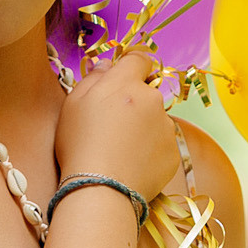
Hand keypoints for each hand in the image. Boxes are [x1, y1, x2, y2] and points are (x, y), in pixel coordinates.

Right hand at [55, 50, 176, 201]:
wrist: (101, 189)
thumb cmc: (80, 144)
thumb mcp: (73, 104)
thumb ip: (93, 77)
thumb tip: (108, 65)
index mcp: (127, 84)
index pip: (140, 59)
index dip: (132, 66)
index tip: (122, 80)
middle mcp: (153, 100)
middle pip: (147, 92)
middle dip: (134, 103)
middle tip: (112, 126)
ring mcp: (167, 127)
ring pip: (156, 119)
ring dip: (143, 128)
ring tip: (120, 150)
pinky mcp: (173, 153)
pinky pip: (162, 145)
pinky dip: (150, 151)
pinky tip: (131, 164)